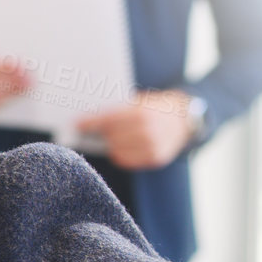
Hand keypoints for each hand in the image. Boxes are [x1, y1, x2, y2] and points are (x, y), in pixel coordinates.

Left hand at [76, 90, 193, 170]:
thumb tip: (88, 117)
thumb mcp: (140, 101)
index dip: (90, 122)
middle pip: (110, 136)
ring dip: (109, 144)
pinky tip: (120, 146)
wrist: (185, 119)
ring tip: (109, 137)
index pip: (108, 119)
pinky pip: (126, 160)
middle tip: (87, 130)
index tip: (76, 124)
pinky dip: (119, 154)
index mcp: (143, 113)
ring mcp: (153, 147)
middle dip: (99, 133)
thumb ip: (118, 108)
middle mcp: (148, 131)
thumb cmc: (156, 107)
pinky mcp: (155, 159)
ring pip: (116, 150)